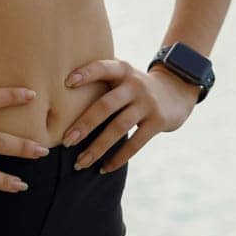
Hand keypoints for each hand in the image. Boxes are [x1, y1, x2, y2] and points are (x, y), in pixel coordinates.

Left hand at [61, 57, 197, 174]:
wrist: (176, 91)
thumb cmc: (135, 86)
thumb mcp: (122, 75)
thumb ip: (101, 77)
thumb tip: (59, 89)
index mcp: (123, 70)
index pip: (102, 67)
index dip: (86, 73)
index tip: (66, 83)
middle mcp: (135, 85)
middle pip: (106, 105)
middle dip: (84, 125)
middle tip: (66, 141)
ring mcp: (147, 103)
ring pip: (118, 128)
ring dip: (98, 147)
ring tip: (80, 163)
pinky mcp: (158, 121)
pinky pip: (135, 143)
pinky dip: (118, 158)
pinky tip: (104, 168)